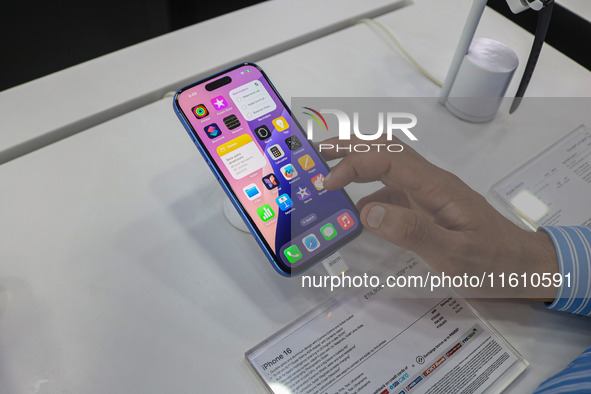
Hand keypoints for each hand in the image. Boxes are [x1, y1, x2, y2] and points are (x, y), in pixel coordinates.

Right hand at [321, 136, 557, 298]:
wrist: (524, 265)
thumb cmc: (492, 262)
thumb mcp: (454, 255)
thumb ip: (412, 231)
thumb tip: (367, 210)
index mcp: (435, 186)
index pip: (386, 160)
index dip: (352, 164)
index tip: (326, 183)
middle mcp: (430, 181)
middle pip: (386, 149)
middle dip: (349, 146)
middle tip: (315, 154)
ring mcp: (429, 191)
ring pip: (388, 164)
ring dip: (357, 162)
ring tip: (326, 173)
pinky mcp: (428, 204)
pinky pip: (393, 188)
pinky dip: (368, 189)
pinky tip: (355, 208)